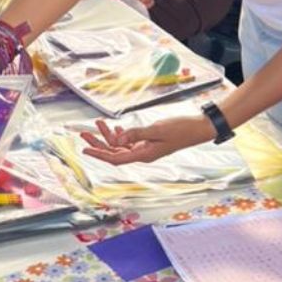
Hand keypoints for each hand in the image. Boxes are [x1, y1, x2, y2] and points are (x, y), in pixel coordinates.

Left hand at [80, 114, 214, 164]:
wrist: (197, 128)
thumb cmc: (179, 129)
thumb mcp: (155, 129)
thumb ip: (135, 134)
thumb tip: (116, 139)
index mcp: (143, 155)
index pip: (115, 158)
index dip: (99, 155)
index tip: (85, 150)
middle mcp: (142, 155)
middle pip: (114, 152)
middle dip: (98, 143)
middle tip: (84, 133)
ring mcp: (146, 149)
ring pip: (121, 145)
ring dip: (108, 135)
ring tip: (97, 123)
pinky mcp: (150, 142)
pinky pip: (130, 141)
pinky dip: (121, 134)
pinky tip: (115, 127)